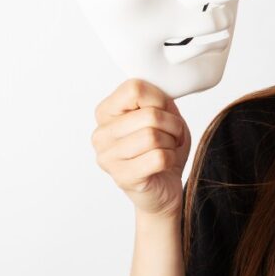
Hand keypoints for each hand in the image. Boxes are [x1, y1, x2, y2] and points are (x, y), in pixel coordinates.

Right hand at [91, 78, 191, 216]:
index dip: (159, 98)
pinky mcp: (122, 177)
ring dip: (172, 142)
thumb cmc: (162, 148)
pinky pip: (158, 157)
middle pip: (149, 115)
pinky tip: (164, 163)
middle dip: (173, 124)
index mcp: (106, 111)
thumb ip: (158, 99)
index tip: (163, 111)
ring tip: (168, 148)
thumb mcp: (164, 114)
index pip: (134, 88)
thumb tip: (160, 91)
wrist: (163, 187)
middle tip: (173, 135)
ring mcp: (107, 157)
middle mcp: (101, 134)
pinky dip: (171, 158)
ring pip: (154, 136)